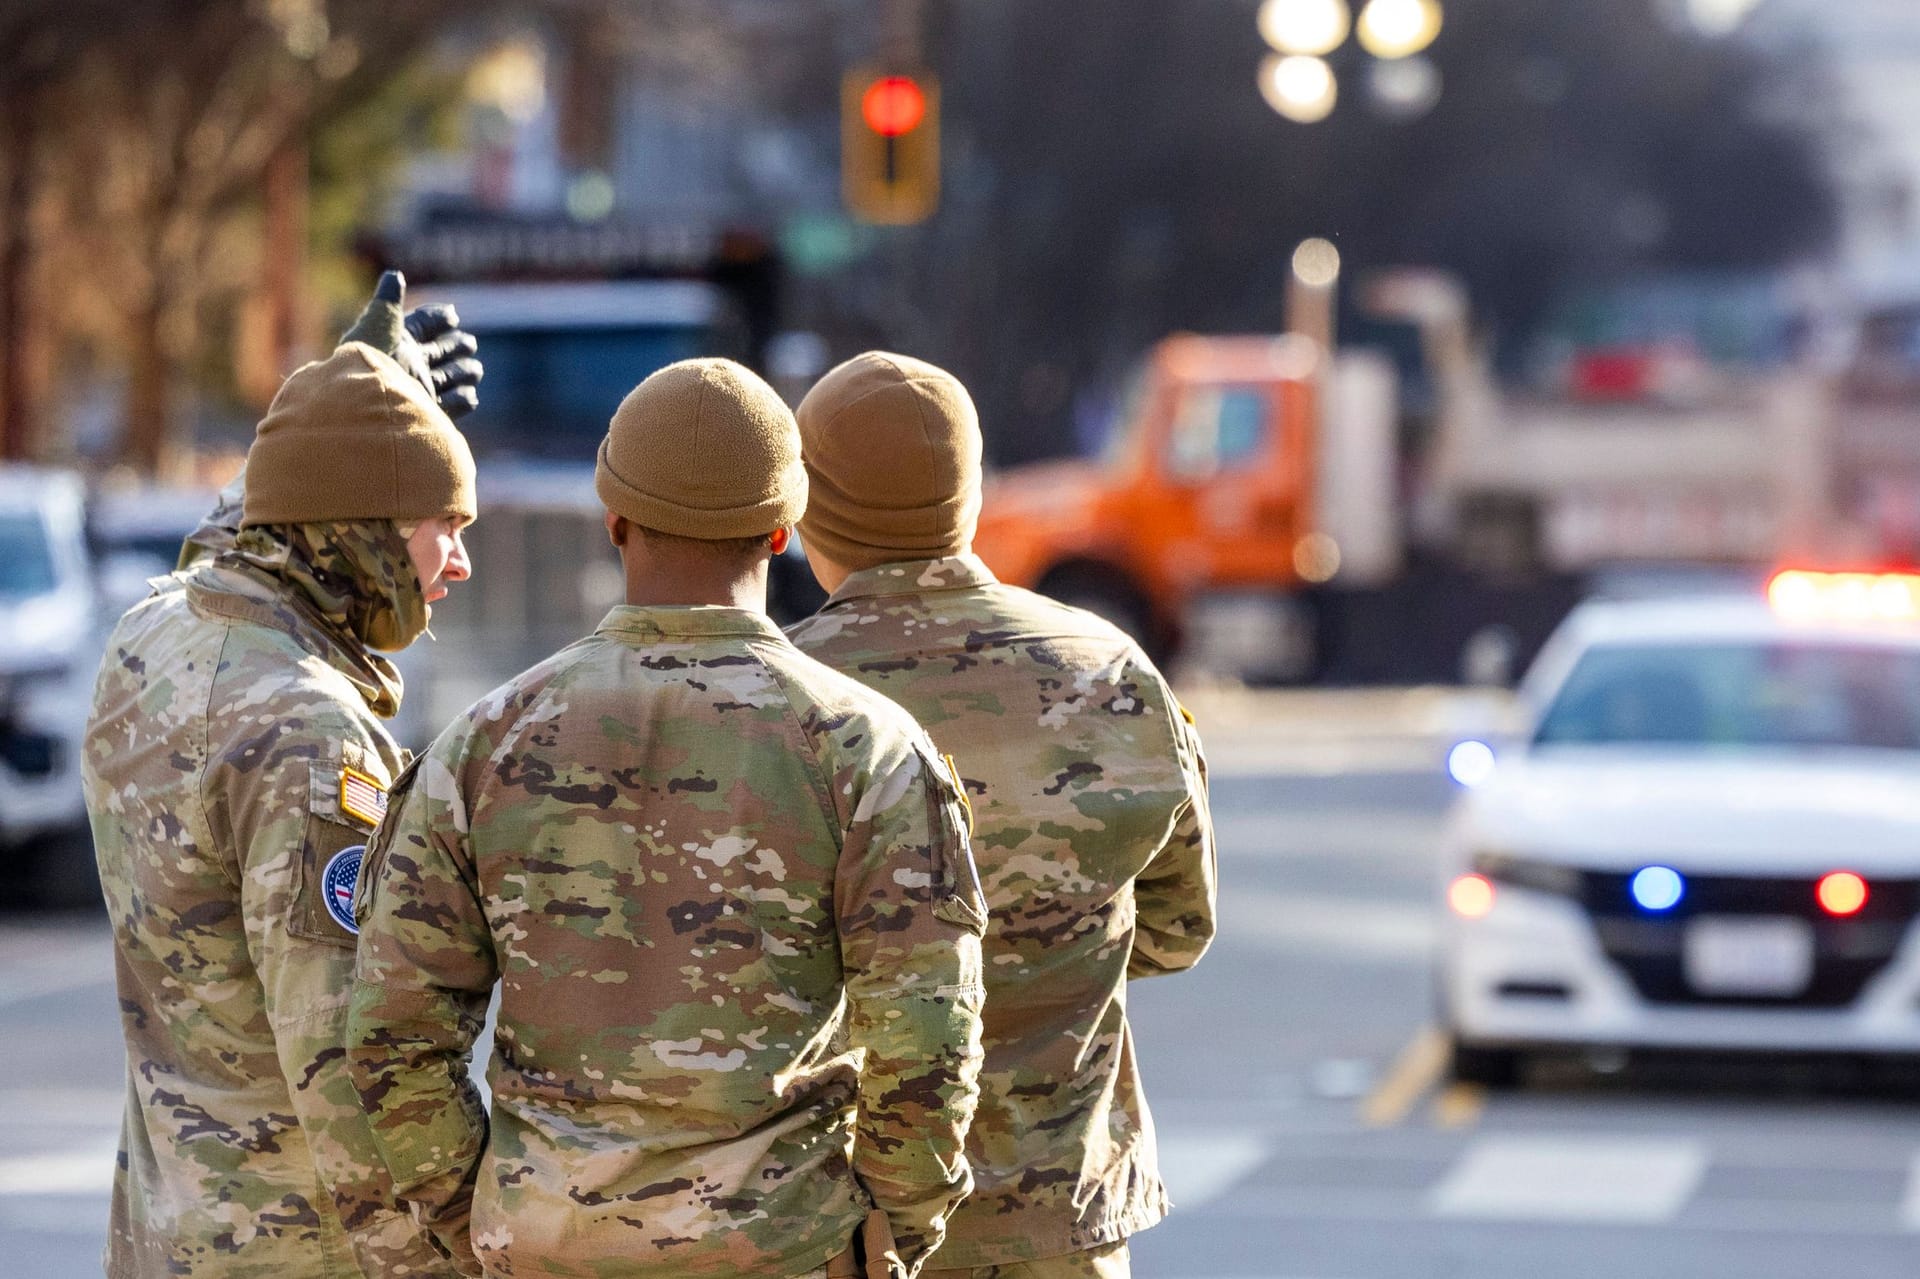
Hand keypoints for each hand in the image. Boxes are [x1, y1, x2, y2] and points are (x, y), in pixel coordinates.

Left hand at [341, 270, 483, 419]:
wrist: (369, 408)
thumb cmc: (371, 363)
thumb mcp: (378, 324)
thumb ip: (388, 301)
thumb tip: (394, 275)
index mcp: (396, 342)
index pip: (422, 324)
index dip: (439, 318)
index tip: (452, 316)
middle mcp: (409, 365)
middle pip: (441, 350)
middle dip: (457, 345)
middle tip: (469, 344)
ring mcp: (420, 389)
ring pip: (451, 376)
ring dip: (465, 371)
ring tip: (475, 369)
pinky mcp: (429, 412)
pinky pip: (454, 405)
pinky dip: (462, 399)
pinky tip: (468, 396)